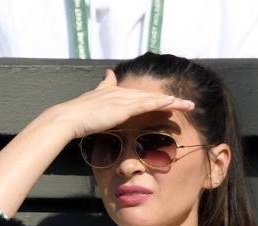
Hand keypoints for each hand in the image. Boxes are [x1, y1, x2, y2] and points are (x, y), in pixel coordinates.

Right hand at [53, 69, 194, 139]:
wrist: (68, 118)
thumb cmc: (78, 116)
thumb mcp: (92, 101)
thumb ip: (102, 90)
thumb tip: (108, 75)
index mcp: (114, 92)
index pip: (140, 96)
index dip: (156, 100)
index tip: (170, 103)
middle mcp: (121, 93)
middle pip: (151, 96)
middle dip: (170, 101)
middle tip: (188, 104)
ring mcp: (122, 99)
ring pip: (153, 99)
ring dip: (172, 102)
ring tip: (188, 106)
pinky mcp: (123, 108)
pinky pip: (146, 105)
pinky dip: (160, 104)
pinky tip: (173, 105)